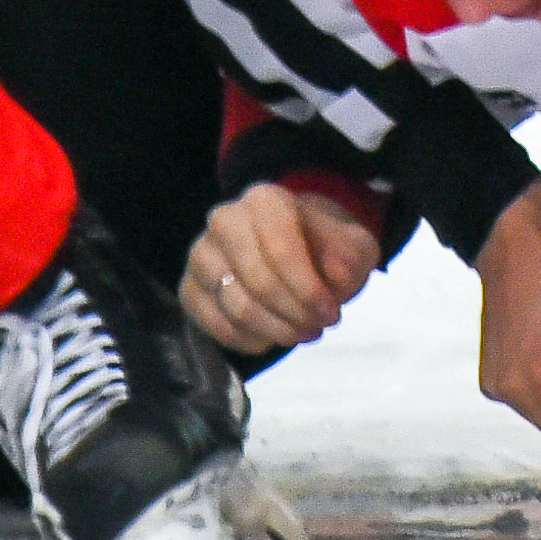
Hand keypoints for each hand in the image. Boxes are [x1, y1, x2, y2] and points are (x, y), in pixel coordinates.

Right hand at [182, 181, 383, 355]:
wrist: (293, 249)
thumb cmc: (322, 248)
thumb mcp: (350, 246)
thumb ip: (348, 257)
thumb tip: (337, 275)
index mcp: (264, 199)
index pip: (281, 250)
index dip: (308, 289)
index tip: (332, 313)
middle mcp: (224, 220)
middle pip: (258, 282)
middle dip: (294, 314)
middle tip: (318, 327)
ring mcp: (201, 255)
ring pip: (237, 307)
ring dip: (277, 330)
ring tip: (301, 332)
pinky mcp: (189, 289)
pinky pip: (217, 326)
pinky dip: (251, 340)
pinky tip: (273, 336)